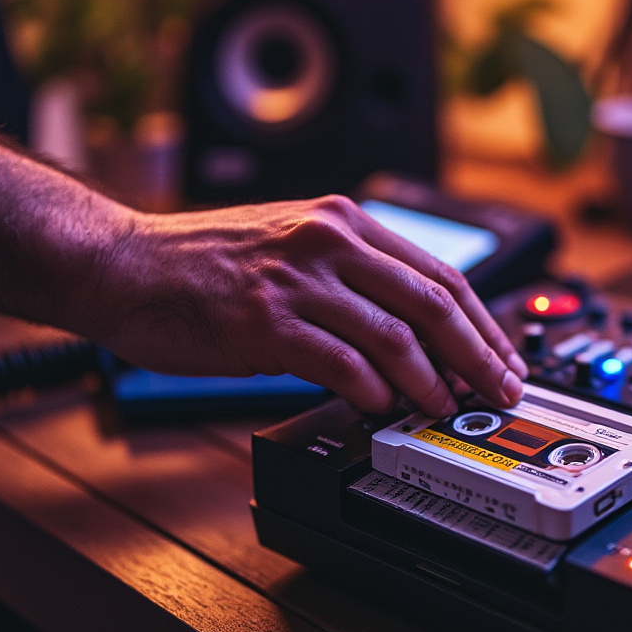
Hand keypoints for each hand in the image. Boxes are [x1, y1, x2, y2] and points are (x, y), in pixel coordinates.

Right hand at [91, 195, 526, 416]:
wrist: (128, 266)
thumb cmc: (208, 265)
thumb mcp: (294, 247)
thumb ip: (354, 280)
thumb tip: (416, 338)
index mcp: (344, 222)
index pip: (441, 274)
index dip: (483, 324)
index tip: (503, 358)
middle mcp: (329, 242)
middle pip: (434, 303)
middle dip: (478, 356)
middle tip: (499, 391)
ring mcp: (298, 281)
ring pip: (396, 336)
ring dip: (432, 382)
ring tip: (446, 409)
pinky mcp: (266, 322)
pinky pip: (342, 364)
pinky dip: (374, 392)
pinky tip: (385, 408)